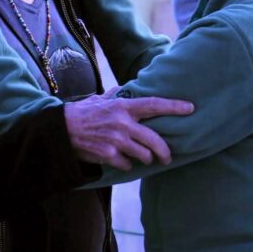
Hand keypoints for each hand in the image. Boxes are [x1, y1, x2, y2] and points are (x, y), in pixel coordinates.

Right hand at [63, 87, 193, 169]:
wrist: (62, 130)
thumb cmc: (82, 113)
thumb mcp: (100, 99)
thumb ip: (116, 94)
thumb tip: (128, 87)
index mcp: (122, 106)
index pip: (154, 105)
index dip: (174, 106)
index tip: (190, 108)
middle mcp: (122, 123)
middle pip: (154, 140)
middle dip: (164, 152)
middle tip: (167, 157)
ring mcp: (116, 140)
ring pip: (143, 155)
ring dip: (143, 159)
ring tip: (139, 158)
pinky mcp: (108, 155)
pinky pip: (127, 164)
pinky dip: (126, 164)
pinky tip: (119, 160)